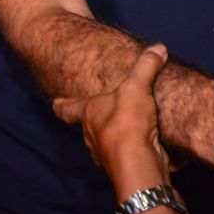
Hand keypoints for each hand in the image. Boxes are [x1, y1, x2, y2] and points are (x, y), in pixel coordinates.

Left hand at [54, 45, 170, 187]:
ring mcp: (104, 154)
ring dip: (112, 135)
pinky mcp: (121, 166)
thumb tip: (158, 48)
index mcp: (88, 113)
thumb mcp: (137, 86)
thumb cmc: (127, 121)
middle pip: (88, 126)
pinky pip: (122, 153)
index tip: (54, 103)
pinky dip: (129, 147)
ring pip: (103, 142)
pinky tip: (141, 142)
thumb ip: (146, 65)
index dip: (62, 105)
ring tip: (126, 126)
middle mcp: (91, 135)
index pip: (68, 109)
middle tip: (104, 111)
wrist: (138, 161)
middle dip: (95, 119)